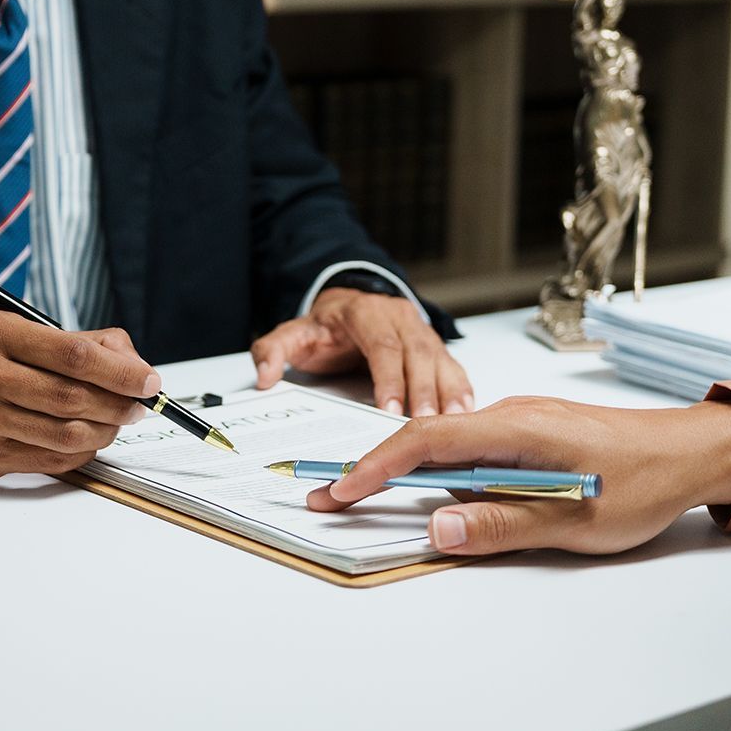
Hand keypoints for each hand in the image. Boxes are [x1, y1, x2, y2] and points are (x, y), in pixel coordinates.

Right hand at [0, 312, 159, 482]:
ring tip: (116, 421)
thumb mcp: (14, 335)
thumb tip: (133, 364)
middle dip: (119, 403)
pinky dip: (82, 450)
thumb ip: (77, 342)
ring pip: (66, 433)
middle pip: (73, 396)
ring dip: (105, 430)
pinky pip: (52, 459)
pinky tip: (89, 438)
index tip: (149, 379)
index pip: (73, 354)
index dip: (121, 371)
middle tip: (139, 404)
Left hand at [251, 287, 471, 416]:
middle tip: (427, 425)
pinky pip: (453, 366)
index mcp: (365, 314)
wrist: (346, 304)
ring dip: (449, 393)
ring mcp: (420, 331)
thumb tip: (264, 377)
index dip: (389, 378)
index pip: (383, 346)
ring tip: (455, 424)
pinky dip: (462, 389)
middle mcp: (399, 318)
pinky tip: (467, 413)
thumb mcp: (293, 334)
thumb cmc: (324, 327)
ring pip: (441, 360)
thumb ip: (273, 351)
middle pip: (418, 354)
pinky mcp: (435, 347)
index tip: (391, 409)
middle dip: (425, 391)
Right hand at [310, 397, 730, 555]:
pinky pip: (474, 449)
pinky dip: (445, 470)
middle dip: (375, 469)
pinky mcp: (531, 433)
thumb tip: (437, 529)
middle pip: (426, 439)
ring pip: (450, 445)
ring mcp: (520, 421)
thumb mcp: (573, 521)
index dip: (376, 466)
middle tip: (333, 498)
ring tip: (372, 498)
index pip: (425, 440)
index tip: (341, 491)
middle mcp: (510, 414)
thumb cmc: (644, 482)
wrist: (697, 450)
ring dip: (411, 472)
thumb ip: (501, 525)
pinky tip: (445, 495)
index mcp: (515, 428)